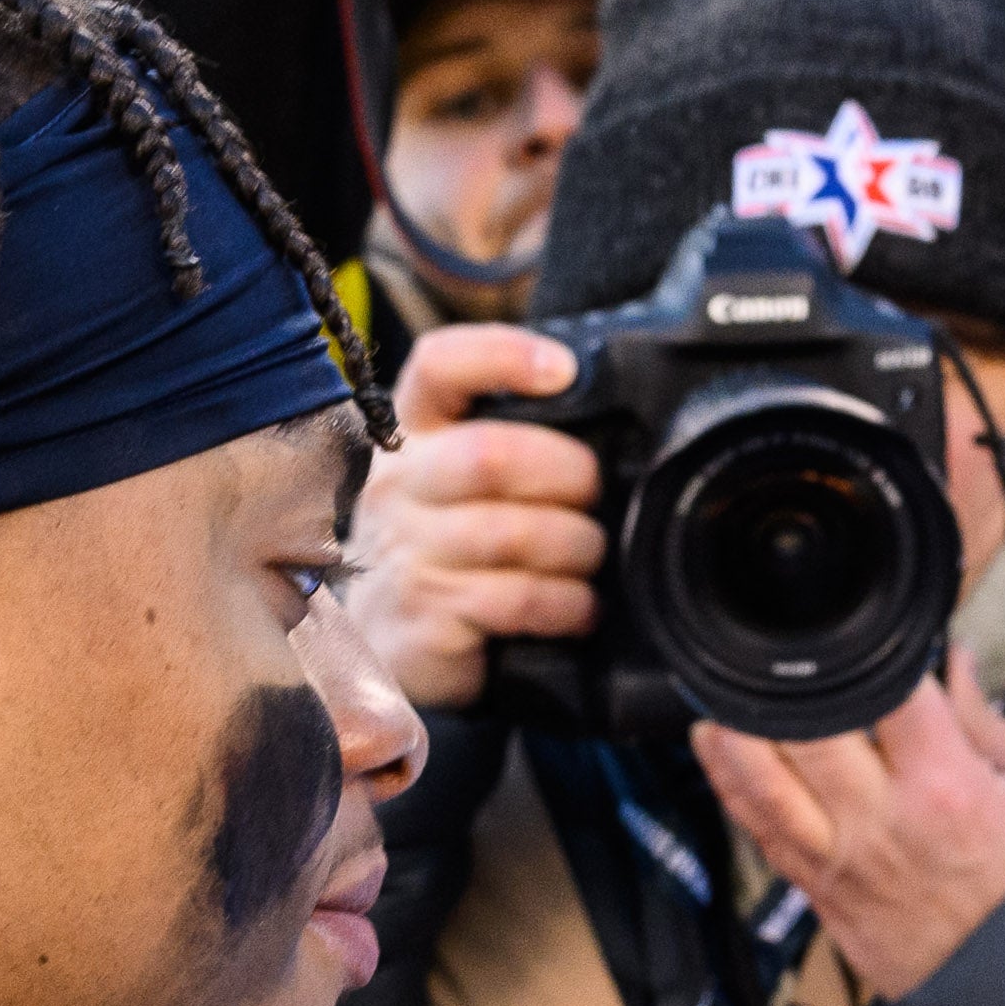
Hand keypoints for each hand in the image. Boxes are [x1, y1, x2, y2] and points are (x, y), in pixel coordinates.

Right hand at [346, 320, 602, 713]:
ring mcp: (402, 552)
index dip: (502, 355)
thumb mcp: (462, 488)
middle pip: (488, 455)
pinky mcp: (422, 615)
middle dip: (567, 474)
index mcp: (413, 435)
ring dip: (574, 547)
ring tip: (590, 560)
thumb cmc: (451, 554)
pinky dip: (564, 603)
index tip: (563, 370)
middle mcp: (398, 485)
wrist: (394, 650)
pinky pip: (513, 598)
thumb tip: (610, 428)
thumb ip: (512, 447)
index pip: (439, 367)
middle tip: (595, 497)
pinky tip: (578, 609)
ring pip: (509, 532)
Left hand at [693, 656, 1004, 998]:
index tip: (866, 634)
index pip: (884, 692)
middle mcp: (881, 823)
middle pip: (802, 732)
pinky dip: (734, 790)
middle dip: (780, 686)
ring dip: (731, 736)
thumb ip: (985, 719)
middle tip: (770, 652)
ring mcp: (842, 863)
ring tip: (720, 696)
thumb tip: (953, 661)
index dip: (869, 653)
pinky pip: (761, 835)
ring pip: (760, 786)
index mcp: (946, 787)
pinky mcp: (821, 896)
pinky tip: (720, 755)